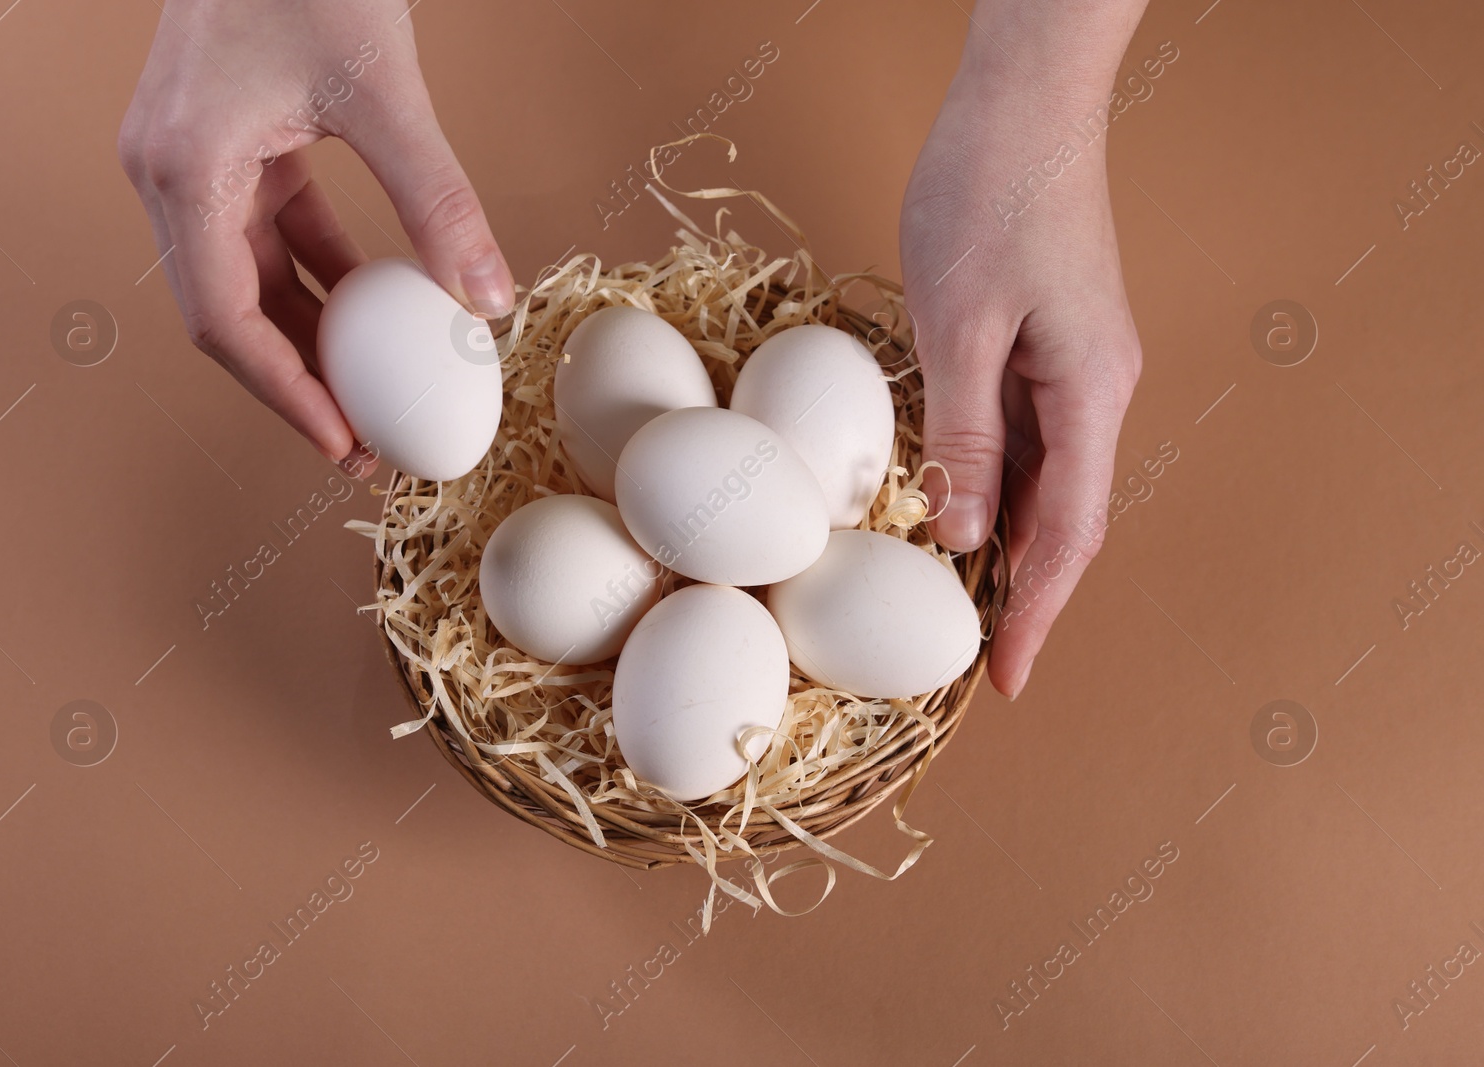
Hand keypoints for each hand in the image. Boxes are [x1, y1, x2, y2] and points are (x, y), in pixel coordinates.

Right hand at [118, 0, 515, 473]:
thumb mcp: (384, 92)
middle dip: (299, 382)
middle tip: (366, 443)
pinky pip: (271, 235)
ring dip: (313, 335)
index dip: (283, 393)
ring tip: (377, 393)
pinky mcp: (227, 147)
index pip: (223, 318)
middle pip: (228, 312)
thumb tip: (490, 299)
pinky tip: (380, 310)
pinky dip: (322, 276)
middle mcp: (169, 174)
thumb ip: (439, 200)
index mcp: (183, 169)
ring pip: (250, 279)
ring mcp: (193, 162)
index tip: (341, 443)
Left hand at [900, 3, 1146, 698]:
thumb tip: (956, 535)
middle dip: (1021, 592)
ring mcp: (1074, 367)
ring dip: (1002, 543)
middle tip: (970, 658)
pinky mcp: (1045, 345)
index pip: (1068, 534)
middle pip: (1063, 517)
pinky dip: (989, 484)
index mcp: (1090, 392)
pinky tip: (949, 508)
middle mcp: (1095, 390)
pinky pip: (1021, 438)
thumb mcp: (958, 326)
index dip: (1037, 612)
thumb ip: (962, 435)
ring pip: (1040, 481)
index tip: (1007, 679)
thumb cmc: (989, 197)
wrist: (1022, 104)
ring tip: (952, 602)